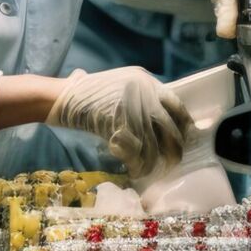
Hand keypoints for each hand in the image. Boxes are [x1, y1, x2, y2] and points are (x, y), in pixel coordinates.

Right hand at [47, 66, 191, 178]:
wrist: (64, 98)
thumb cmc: (89, 92)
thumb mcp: (120, 83)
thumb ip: (141, 95)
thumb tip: (162, 118)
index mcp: (144, 80)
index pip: (175, 103)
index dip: (183, 122)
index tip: (186, 135)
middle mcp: (142, 92)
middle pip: (168, 126)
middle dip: (174, 148)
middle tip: (174, 161)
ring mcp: (130, 108)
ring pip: (153, 143)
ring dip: (153, 162)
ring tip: (150, 170)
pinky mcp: (118, 124)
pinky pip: (135, 151)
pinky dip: (136, 163)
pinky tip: (134, 169)